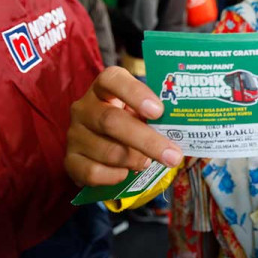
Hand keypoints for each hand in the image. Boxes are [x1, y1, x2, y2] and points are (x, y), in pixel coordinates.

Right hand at [65, 66, 182, 186]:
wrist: (104, 142)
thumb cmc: (132, 120)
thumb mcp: (144, 111)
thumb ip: (159, 116)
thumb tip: (187, 131)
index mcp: (105, 86)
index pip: (113, 80)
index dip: (136, 94)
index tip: (158, 110)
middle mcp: (84, 106)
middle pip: (112, 121)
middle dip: (147, 141)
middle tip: (172, 155)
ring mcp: (74, 133)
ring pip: (108, 151)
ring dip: (135, 161)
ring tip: (147, 162)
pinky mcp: (69, 159)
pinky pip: (93, 172)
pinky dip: (115, 176)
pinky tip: (125, 173)